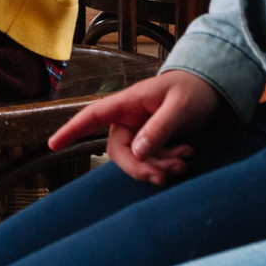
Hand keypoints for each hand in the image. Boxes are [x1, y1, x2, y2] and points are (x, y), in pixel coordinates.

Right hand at [47, 68, 221, 186]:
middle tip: (164, 176)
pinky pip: (151, 160)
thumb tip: (138, 153)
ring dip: (158, 167)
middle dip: (139, 168)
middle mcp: (129, 118)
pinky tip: (187, 155)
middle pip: (118, 151)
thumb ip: (160, 128)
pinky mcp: (152, 140)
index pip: (94, 115)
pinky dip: (167, 163)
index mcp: (129, 102)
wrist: (212, 89)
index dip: (72, 130)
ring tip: (184, 162)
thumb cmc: (193, 89)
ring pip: (136, 159)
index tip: (53, 145)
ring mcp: (140, 130)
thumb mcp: (179, 106)